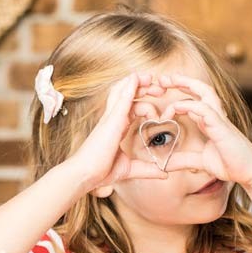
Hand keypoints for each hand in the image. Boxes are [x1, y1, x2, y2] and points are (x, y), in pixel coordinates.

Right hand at [65, 72, 169, 194]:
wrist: (86, 174)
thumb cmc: (101, 171)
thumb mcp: (131, 169)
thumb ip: (149, 169)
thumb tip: (165, 174)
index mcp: (118, 127)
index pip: (132, 106)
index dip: (146, 101)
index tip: (160, 106)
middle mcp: (113, 119)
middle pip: (128, 94)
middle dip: (144, 88)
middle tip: (161, 88)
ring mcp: (111, 117)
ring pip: (123, 90)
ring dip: (138, 82)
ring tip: (150, 78)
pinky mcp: (111, 120)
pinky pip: (121, 99)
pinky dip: (129, 87)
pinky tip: (137, 78)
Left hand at [157, 73, 251, 190]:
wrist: (250, 172)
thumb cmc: (230, 164)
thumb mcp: (200, 162)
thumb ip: (182, 160)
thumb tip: (165, 164)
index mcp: (209, 121)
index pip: (194, 99)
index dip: (179, 92)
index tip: (161, 92)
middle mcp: (215, 116)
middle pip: (200, 89)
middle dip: (181, 81)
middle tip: (162, 78)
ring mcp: (220, 119)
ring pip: (205, 92)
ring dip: (187, 84)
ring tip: (169, 80)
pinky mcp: (222, 127)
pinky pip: (205, 110)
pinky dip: (189, 106)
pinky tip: (176, 107)